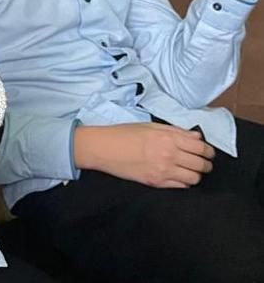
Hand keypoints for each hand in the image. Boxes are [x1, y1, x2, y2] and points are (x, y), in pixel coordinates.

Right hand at [74, 123, 214, 187]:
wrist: (104, 148)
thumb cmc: (124, 134)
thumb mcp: (150, 126)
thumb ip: (176, 131)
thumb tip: (196, 137)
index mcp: (168, 138)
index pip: (201, 148)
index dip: (209, 151)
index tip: (208, 153)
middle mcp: (169, 155)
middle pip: (201, 165)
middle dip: (206, 164)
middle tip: (203, 163)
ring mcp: (163, 171)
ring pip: (194, 178)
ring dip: (196, 175)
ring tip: (190, 171)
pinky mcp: (156, 183)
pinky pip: (181, 187)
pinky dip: (184, 183)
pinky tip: (179, 177)